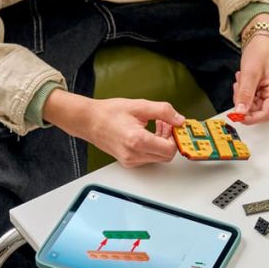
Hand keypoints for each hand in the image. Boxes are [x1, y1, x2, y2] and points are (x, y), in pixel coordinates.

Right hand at [43, 89, 183, 167]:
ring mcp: (131, 160)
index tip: (176, 127)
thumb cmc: (109, 113)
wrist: (89, 121)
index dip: (176, 137)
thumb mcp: (140, 106)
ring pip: (158, 157)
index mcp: (137, 141)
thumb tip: (179, 119)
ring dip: (162, 142)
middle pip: (166, 156)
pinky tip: (148, 132)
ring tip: (156, 125)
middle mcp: (134, 155)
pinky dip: (153, 146)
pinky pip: (149, 157)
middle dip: (170, 139)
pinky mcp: (128, 161)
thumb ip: (164, 111)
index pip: (169, 149)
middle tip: (166, 124)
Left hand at [233, 34, 268, 123]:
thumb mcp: (250, 73)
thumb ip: (245, 94)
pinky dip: (245, 91)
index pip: (265, 114)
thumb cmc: (261, 51)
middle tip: (238, 86)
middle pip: (257, 110)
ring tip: (242, 78)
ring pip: (253, 105)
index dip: (249, 118)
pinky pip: (253, 98)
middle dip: (244, 101)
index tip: (236, 115)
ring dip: (243, 94)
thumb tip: (240, 112)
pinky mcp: (267, 91)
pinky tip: (244, 80)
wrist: (263, 40)